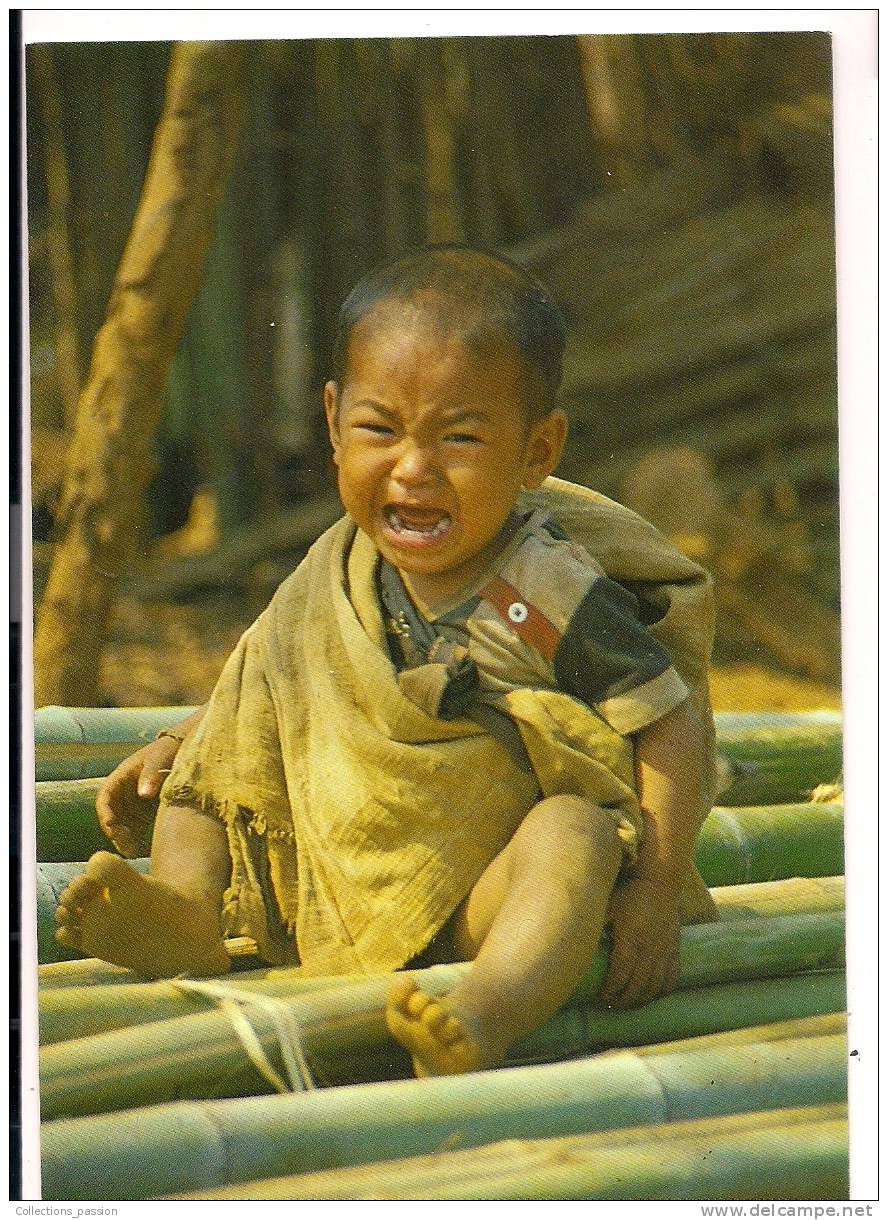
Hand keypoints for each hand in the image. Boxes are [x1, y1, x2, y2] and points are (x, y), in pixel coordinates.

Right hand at [95, 735, 182, 857]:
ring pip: (124, 826)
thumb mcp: (160, 758)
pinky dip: (140, 840)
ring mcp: (135, 804)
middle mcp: (125, 793)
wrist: (188, 749)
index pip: (105, 797)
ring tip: (137, 854)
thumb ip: (151, 774)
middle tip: (129, 849)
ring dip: (127, 841)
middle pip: (113, 817)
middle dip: (117, 834)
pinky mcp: (147, 813)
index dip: (105, 813)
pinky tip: (147, 851)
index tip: (111, 827)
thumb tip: (143, 794)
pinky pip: (138, 829)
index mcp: (122, 777)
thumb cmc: (170, 750)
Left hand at [600, 876, 681, 1009]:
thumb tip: (577, 946)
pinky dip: (661, 992)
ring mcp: (664, 952)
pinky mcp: (675, 950)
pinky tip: (651, 995)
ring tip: (627, 1003)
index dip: (610, 991)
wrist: (659, 883)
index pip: (619, 977)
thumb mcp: (608, 908)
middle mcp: (649, 950)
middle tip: (610, 1005)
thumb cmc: (629, 894)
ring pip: (654, 988)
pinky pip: (672, 979)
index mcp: (630, 940)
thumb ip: (595, 928)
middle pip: (636, 987)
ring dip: (640, 1000)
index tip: (601, 997)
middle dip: (622, 1001)